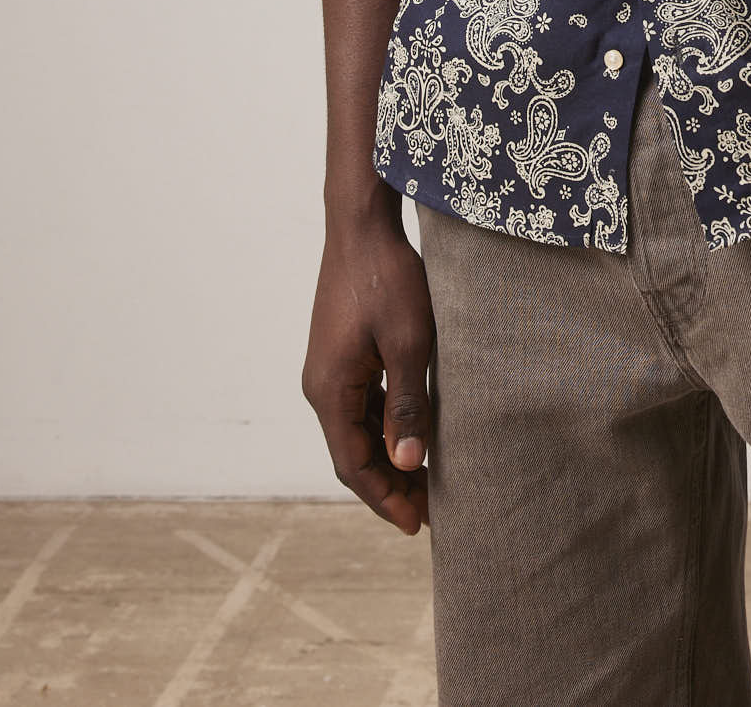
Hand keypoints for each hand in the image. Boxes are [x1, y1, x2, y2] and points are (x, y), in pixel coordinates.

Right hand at [302, 200, 434, 535]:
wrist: (362, 226)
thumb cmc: (388, 279)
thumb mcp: (410, 343)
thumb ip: (408, 405)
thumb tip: (408, 464)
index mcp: (330, 390)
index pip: (353, 465)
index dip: (385, 498)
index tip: (418, 525)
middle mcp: (321, 386)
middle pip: (352, 453)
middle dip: (388, 485)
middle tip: (429, 512)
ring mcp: (328, 368)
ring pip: (356, 430)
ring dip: (387, 456)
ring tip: (426, 480)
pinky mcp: (340, 353)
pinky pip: (360, 404)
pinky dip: (383, 426)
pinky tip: (412, 433)